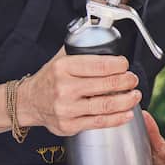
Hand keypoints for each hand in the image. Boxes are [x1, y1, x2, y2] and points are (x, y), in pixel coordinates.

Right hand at [19, 48, 140, 135]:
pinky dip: (117, 118)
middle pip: (106, 85)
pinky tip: (127, 113)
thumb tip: (105, 39)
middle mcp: (64, 88)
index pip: (99, 65)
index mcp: (63, 68)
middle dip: (126, 82)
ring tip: (135, 95)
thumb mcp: (60, 58)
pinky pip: (99, 122)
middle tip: (133, 80)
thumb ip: (80, 48)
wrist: (29, 102)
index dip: (118, 65)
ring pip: (105, 105)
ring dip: (126, 100)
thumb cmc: (49, 80)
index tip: (125, 65)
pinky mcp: (70, 125)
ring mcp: (67, 109)